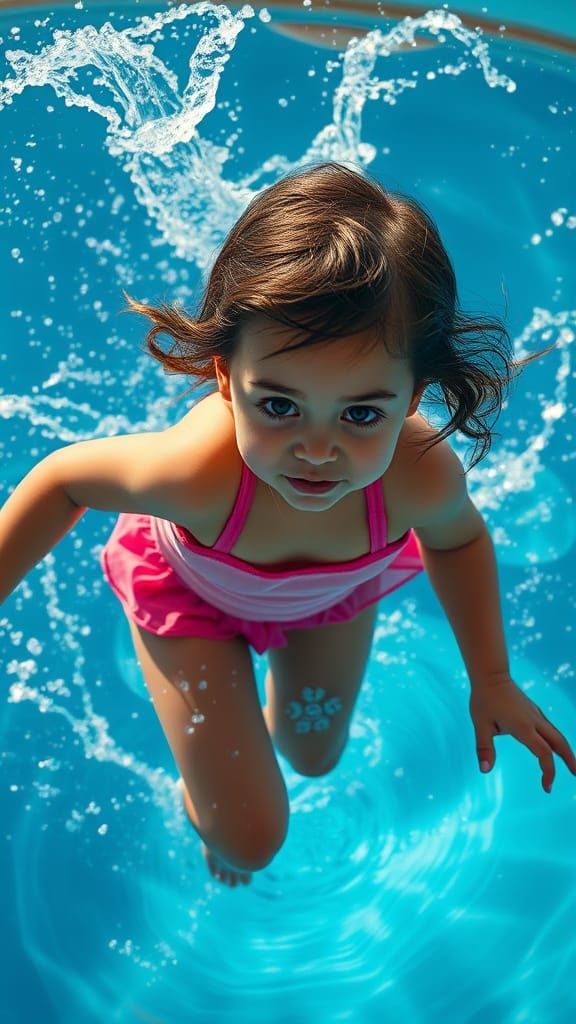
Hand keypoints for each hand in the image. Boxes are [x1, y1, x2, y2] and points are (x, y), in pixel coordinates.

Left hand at [469, 677, 575, 792]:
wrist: (491, 675)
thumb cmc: (484, 700)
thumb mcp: (480, 725)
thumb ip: (484, 748)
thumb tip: (485, 771)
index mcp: (523, 727)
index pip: (543, 753)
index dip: (548, 771)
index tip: (547, 787)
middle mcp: (534, 721)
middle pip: (559, 743)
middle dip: (570, 760)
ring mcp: (536, 714)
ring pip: (557, 735)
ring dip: (566, 750)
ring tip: (572, 766)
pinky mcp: (534, 711)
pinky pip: (550, 728)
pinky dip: (557, 741)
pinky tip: (555, 748)